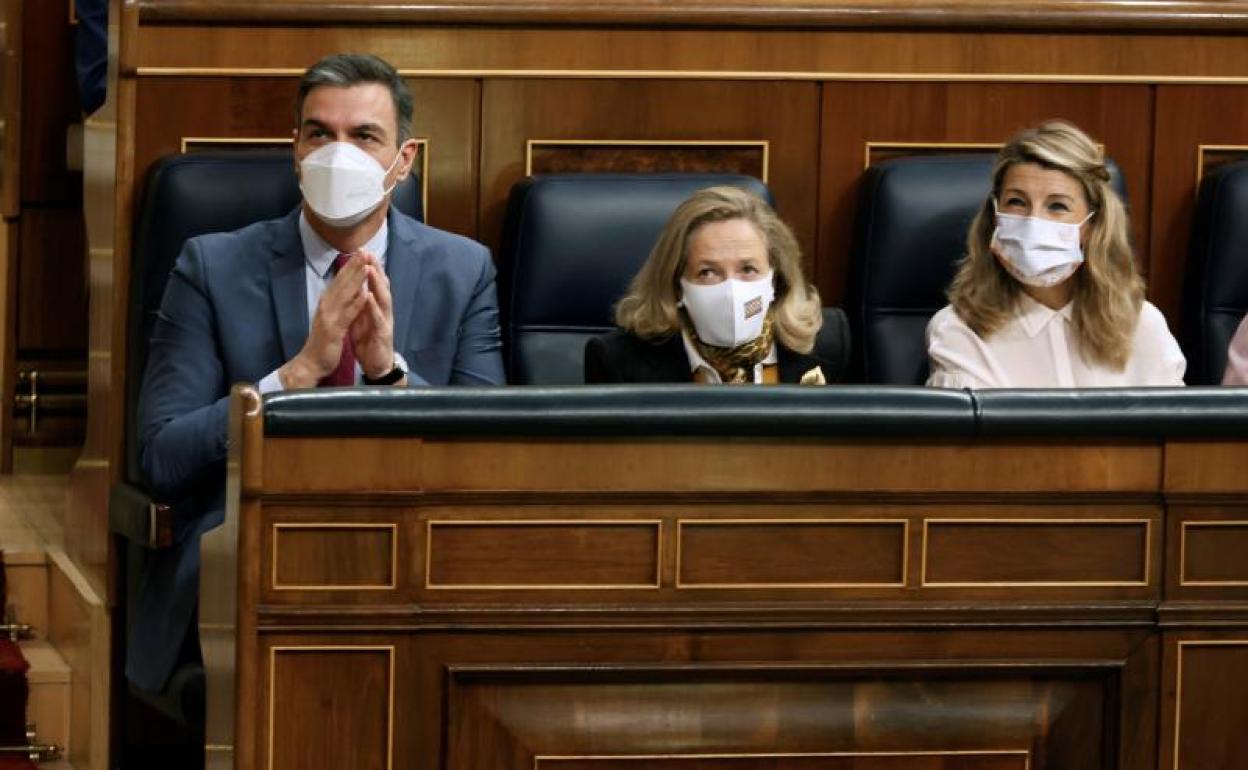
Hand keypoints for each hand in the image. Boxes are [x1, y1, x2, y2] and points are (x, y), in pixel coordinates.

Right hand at [279, 253, 369, 388]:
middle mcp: (325, 306)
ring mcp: (328, 317)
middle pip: (341, 282)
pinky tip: (364, 294)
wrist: (311, 362)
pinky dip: (355, 304)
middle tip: (364, 250)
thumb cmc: (323, 341)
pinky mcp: (333, 330)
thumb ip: (337, 303)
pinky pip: (346, 315)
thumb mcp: (330, 318)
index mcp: (326, 302)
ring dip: (355, 280)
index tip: (360, 251)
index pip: (339, 280)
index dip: (350, 266)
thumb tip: (347, 289)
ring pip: (344, 295)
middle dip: (353, 266)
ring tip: (366, 266)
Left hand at [349, 251, 397, 379]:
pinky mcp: (383, 334)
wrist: (377, 365)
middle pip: (381, 286)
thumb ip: (361, 302)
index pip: (373, 283)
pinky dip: (374, 307)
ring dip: (376, 283)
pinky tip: (370, 296)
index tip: (361, 251)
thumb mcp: (363, 318)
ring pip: (383, 299)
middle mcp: (383, 310)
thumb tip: (356, 285)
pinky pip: (378, 319)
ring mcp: (385, 321)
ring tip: (370, 268)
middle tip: (368, 252)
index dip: (369, 267)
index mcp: (375, 306)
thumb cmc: (369, 341)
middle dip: (375, 269)